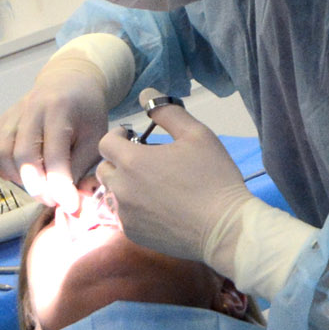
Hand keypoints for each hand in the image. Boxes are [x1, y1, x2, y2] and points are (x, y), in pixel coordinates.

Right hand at [0, 53, 113, 213]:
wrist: (68, 81)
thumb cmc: (86, 113)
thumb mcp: (95, 136)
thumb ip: (81, 166)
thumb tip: (67, 200)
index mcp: (60, 109)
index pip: (55, 153)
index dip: (60, 184)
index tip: (70, 206)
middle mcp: (31, 109)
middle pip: (23, 155)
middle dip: (37, 186)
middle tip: (52, 200)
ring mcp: (12, 114)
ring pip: (2, 154)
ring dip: (18, 179)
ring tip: (38, 185)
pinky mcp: (1, 122)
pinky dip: (5, 170)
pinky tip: (24, 174)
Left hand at [96, 94, 255, 264]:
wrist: (225, 228)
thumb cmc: (214, 178)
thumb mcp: (197, 135)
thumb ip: (167, 112)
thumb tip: (146, 95)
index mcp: (133, 161)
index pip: (106, 142)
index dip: (118, 136)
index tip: (133, 137)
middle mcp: (122, 188)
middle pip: (103, 169)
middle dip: (118, 160)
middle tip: (143, 160)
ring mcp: (126, 214)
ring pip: (112, 194)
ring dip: (124, 185)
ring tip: (150, 184)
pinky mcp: (134, 234)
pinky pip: (122, 216)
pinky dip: (132, 208)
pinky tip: (156, 206)